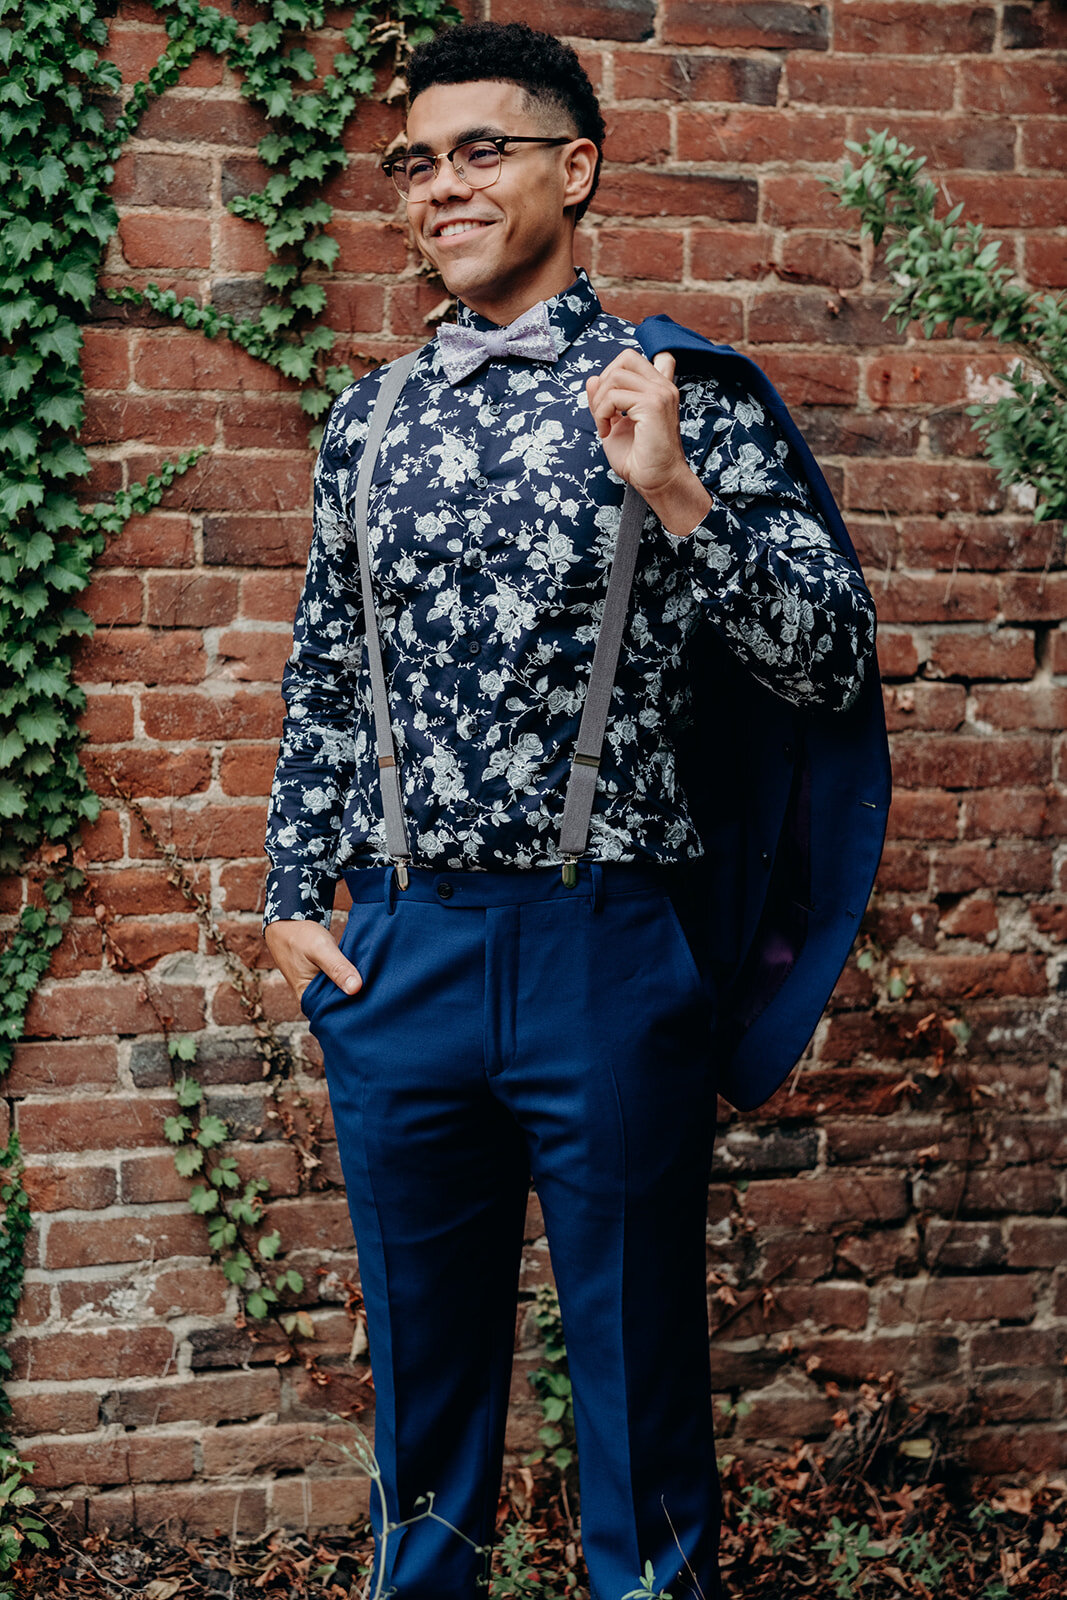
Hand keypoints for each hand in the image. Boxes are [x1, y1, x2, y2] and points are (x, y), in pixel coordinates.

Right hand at [264, 919, 362, 1003]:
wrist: (287, 925)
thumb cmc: (300, 936)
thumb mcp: (320, 949)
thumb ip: (337, 968)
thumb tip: (356, 988)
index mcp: (307, 998)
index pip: (336, 1009)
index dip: (354, 1002)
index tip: (371, 993)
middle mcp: (311, 998)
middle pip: (339, 1002)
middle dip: (356, 994)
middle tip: (373, 983)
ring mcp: (316, 989)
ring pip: (340, 991)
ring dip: (353, 984)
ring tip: (369, 976)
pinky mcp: (322, 980)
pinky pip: (338, 983)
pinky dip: (348, 977)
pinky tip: (359, 971)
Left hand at [585, 350, 712, 536]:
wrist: (657, 482)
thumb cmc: (640, 459)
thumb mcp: (614, 425)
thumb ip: (604, 401)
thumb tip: (591, 379)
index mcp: (658, 389)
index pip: (637, 359)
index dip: (615, 371)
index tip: (611, 403)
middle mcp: (663, 386)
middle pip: (625, 358)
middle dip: (604, 381)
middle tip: (602, 411)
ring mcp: (660, 393)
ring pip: (615, 376)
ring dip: (600, 402)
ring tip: (604, 425)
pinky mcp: (653, 405)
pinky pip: (614, 395)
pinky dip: (602, 413)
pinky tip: (606, 432)